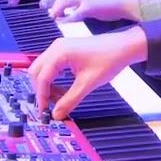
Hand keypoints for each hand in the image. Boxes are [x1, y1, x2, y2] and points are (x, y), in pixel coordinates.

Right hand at [28, 28, 146, 119]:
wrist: (123, 47)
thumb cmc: (109, 59)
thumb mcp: (88, 83)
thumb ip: (70, 100)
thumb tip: (56, 114)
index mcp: (59, 53)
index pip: (42, 78)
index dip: (41, 97)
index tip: (44, 111)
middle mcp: (56, 47)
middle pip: (37, 72)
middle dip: (41, 90)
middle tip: (49, 106)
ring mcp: (60, 47)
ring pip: (43, 69)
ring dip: (47, 85)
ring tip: (59, 99)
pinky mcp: (66, 50)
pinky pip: (52, 66)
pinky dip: (53, 79)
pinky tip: (63, 89)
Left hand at [42, 0, 139, 22]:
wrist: (127, 2)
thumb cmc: (113, 4)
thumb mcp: (94, 2)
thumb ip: (82, 6)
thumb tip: (72, 14)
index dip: (56, 1)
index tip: (52, 10)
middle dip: (53, 5)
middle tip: (50, 15)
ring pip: (64, 1)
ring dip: (57, 10)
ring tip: (54, 18)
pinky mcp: (90, 6)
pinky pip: (74, 13)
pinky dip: (66, 18)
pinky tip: (63, 22)